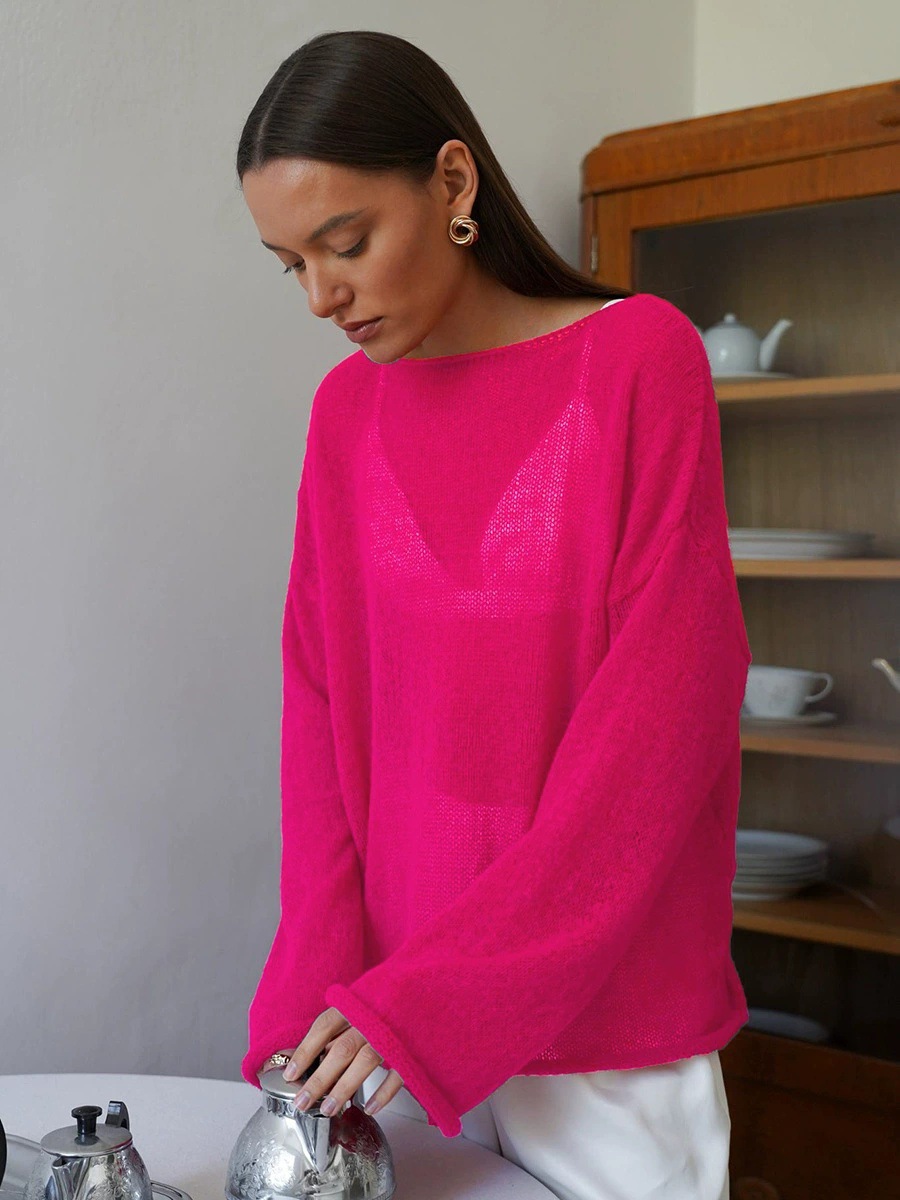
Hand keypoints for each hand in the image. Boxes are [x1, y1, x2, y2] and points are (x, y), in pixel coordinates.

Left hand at [282, 1006, 403, 1117]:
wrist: (436, 983)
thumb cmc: (394, 997)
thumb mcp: (365, 1001)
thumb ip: (343, 1023)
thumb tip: (316, 1052)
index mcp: (358, 1002)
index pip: (324, 1025)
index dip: (305, 1050)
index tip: (290, 1073)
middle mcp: (374, 1017)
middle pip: (341, 1049)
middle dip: (319, 1078)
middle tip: (301, 1102)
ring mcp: (395, 1032)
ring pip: (365, 1062)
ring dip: (344, 1088)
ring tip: (327, 1109)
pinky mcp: (415, 1048)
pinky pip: (398, 1073)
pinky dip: (382, 1092)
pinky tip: (369, 1107)